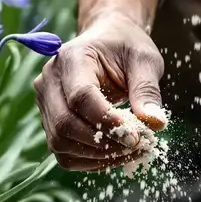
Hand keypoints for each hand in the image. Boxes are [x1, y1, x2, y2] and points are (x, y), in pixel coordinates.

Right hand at [33, 12, 167, 170]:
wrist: (106, 41)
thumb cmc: (125, 47)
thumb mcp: (144, 60)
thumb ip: (147, 90)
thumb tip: (156, 123)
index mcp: (72, 57)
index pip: (81, 97)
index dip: (107, 122)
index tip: (136, 137)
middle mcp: (49, 80)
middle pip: (65, 124)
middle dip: (103, 143)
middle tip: (138, 146)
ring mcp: (45, 103)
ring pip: (61, 143)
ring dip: (97, 156)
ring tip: (130, 151)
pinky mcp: (49, 121)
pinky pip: (63, 153)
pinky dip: (90, 161)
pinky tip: (115, 154)